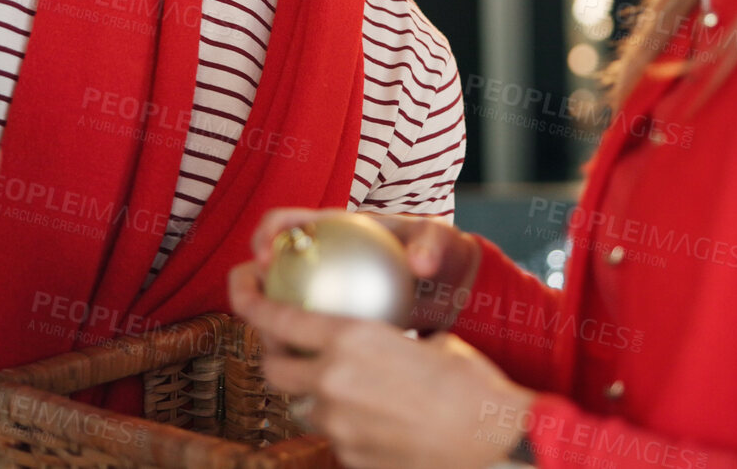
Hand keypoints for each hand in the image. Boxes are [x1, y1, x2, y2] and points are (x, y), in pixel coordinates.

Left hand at [230, 259, 536, 468]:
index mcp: (351, 340)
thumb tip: (388, 336)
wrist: (495, 442)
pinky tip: (371, 416)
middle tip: (285, 344)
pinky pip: (332, 435)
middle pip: (273, 369)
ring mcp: (338, 425)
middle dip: (272, 355)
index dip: (248, 299)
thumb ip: (388, 338)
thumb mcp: (427, 340)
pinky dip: (342, 421)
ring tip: (336, 383)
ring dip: (310, 393)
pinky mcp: (350, 457)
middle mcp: (333, 382)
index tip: (241, 284)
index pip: (275, 318)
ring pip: (302, 407)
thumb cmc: (473, 385)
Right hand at [250, 207, 482, 331]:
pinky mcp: (330, 325)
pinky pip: (307, 339)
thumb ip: (429, 246)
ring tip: (277, 348)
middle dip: (246, 286)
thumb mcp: (440, 241)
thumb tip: (419, 262)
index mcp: (331, 229)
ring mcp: (320, 293)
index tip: (268, 256)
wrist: (451, 285)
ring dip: (266, 326)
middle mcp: (316, 261)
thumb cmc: (440, 252)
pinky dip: (302, 351)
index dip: (265, 236)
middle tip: (254, 308)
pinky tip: (313, 372)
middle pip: (263, 270)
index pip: (284, 224)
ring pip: (277, 309)